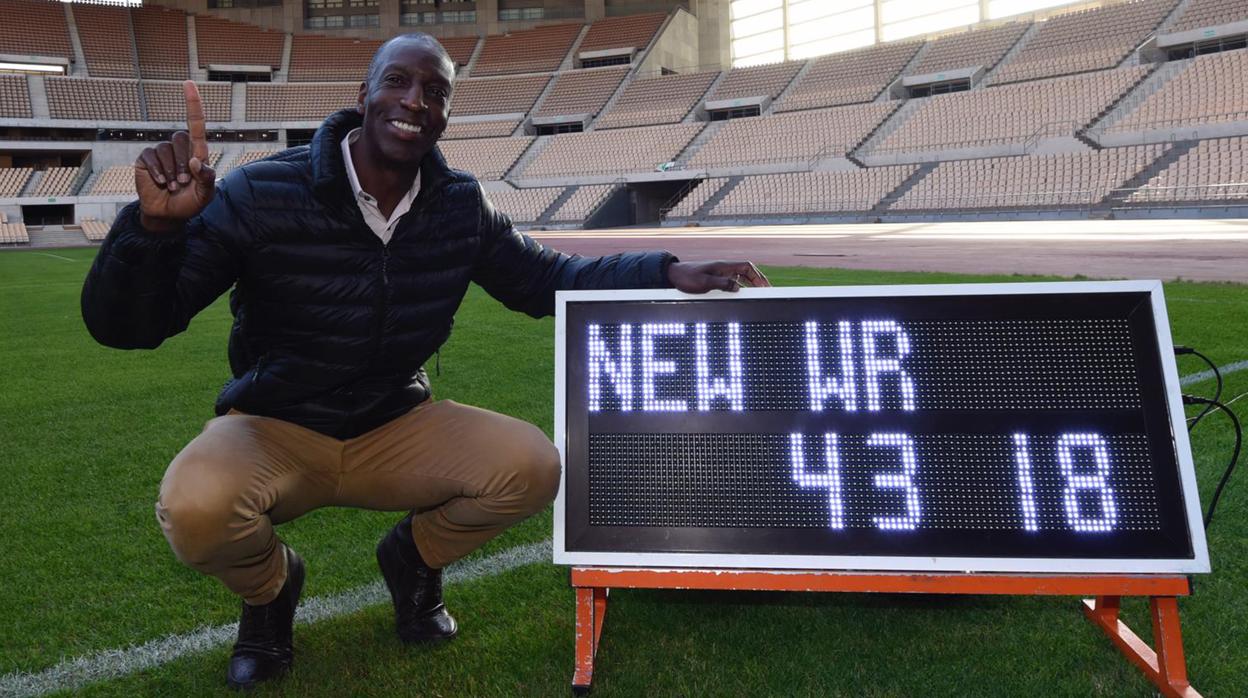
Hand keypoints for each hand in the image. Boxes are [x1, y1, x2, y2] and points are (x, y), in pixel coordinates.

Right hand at [135, 81, 215, 231]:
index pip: (195, 124)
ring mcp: (161, 152)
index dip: (192, 103)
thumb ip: (206, 178)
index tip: (188, 83)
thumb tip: (196, 160)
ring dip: (172, 172)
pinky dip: (158, 172)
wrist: (168, 215)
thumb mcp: (205, 194)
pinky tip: (161, 183)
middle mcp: (178, 148)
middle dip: (184, 164)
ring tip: (173, 186)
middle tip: (184, 183)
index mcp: (196, 152)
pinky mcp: (146, 159)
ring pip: (166, 150)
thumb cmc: (190, 203)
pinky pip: (151, 157)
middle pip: (181, 138)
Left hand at [667, 260, 769, 292]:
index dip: (758, 276)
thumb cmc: (687, 277)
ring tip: (760, 292)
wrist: (673, 275)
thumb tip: (738, 288)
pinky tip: (744, 293)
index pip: (747, 267)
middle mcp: (724, 268)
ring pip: (741, 277)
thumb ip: (722, 284)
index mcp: (723, 266)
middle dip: (758, 280)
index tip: (765, 286)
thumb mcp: (704, 282)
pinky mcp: (716, 279)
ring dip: (751, 283)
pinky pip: (733, 282)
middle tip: (768, 290)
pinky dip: (741, 287)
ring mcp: (720, 273)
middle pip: (747, 271)